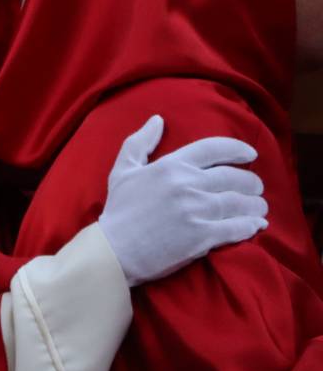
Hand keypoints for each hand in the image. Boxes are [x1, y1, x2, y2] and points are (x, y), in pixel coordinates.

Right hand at [99, 115, 267, 286]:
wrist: (113, 251)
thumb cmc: (118, 211)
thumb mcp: (122, 170)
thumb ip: (139, 142)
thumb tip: (157, 120)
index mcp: (171, 166)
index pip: (214, 149)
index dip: (238, 149)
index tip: (251, 155)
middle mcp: (187, 185)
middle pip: (235, 177)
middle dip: (251, 183)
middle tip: (255, 189)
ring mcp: (196, 211)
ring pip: (240, 203)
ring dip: (255, 205)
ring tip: (258, 208)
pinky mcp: (202, 236)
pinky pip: (237, 228)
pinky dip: (251, 226)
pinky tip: (256, 226)